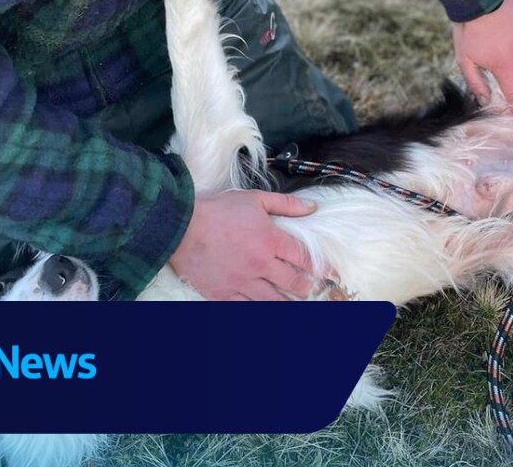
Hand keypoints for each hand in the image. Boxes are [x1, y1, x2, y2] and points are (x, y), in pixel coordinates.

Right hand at [170, 190, 317, 300]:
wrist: (180, 226)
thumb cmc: (217, 210)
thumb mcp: (254, 199)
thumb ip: (285, 204)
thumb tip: (312, 208)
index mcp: (271, 240)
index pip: (305, 258)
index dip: (322, 268)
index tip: (332, 276)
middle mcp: (260, 264)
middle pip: (294, 283)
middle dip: (308, 289)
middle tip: (315, 292)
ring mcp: (242, 282)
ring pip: (274, 301)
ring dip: (289, 304)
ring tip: (298, 307)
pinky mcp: (223, 294)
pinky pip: (246, 309)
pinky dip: (259, 312)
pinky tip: (268, 314)